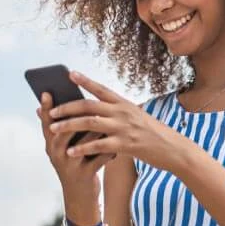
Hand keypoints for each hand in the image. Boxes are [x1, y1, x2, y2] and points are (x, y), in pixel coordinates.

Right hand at [37, 92, 114, 204]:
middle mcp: (56, 154)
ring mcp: (70, 165)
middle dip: (74, 114)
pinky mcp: (85, 175)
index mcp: (51, 145)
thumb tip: (61, 104)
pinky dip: (110, 149)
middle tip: (86, 100)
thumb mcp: (64, 149)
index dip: (47, 108)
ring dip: (97, 130)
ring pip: (84, 142)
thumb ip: (64, 129)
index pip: (46, 123)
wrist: (79, 198)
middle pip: (63, 130)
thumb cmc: (75, 165)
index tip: (47, 91)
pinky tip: (118, 144)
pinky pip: (99, 157)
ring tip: (107, 119)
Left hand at [48, 71, 185, 171]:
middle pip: (89, 105)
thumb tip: (96, 112)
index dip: (85, 81)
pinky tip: (70, 152)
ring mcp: (124, 128)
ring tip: (52, 129)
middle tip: (51, 111)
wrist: (173, 149)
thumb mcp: (137, 117)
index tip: (70, 74)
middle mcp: (122, 112)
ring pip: (89, 123)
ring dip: (68, 125)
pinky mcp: (125, 145)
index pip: (101, 89)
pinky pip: (98, 145)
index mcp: (124, 104)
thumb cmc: (153, 134)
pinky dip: (82, 148)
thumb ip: (118, 113)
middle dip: (67, 107)